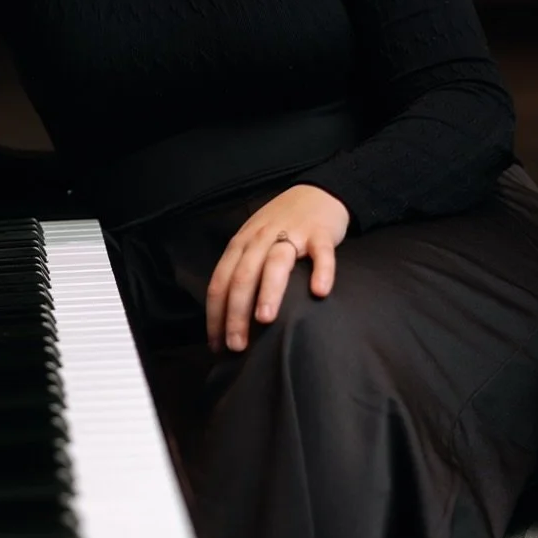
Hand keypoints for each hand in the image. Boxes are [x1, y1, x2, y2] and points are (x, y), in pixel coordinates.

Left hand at [205, 185, 349, 351]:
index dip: (216, 314)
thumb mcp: (253, 242)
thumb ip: (242, 271)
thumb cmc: (281, 225)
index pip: (221, 281)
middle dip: (236, 312)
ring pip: (276, 263)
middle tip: (237, 345)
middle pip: (243, 276)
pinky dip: (321, 270)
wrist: (317, 192)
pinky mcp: (321, 233)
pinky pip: (321, 253)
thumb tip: (227, 318)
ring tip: (265, 319)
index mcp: (241, 244)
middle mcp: (261, 239)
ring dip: (268, 291)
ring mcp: (292, 234)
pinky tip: (319, 292)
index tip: (216, 345)